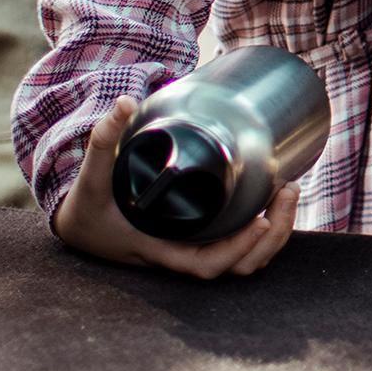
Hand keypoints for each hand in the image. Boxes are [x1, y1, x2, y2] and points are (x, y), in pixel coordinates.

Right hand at [51, 94, 298, 277]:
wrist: (80, 226)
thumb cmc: (87, 208)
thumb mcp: (91, 178)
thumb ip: (104, 140)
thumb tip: (124, 102)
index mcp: (159, 248)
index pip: (204, 265)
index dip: (236, 249)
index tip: (260, 219)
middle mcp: (182, 255)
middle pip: (237, 267)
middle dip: (271, 236)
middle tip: (289, 190)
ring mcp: (194, 249)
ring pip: (244, 262)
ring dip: (275, 233)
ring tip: (291, 190)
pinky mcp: (200, 238)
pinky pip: (240, 246)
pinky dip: (264, 230)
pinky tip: (276, 197)